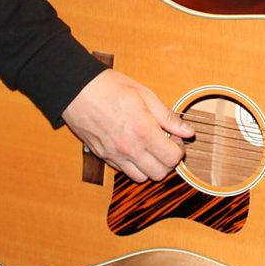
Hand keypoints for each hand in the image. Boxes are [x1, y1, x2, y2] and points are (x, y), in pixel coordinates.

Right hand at [61, 69, 194, 181]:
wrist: (76, 90)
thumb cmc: (110, 87)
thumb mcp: (145, 95)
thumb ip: (167, 117)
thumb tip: (188, 131)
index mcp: (143, 131)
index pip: (172, 158)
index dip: (179, 149)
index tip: (176, 138)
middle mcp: (129, 148)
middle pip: (159, 173)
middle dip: (168, 161)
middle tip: (165, 143)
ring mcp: (114, 155)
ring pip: (141, 178)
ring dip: (151, 166)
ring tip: (150, 147)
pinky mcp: (103, 157)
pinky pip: (124, 172)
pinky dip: (134, 166)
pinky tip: (134, 148)